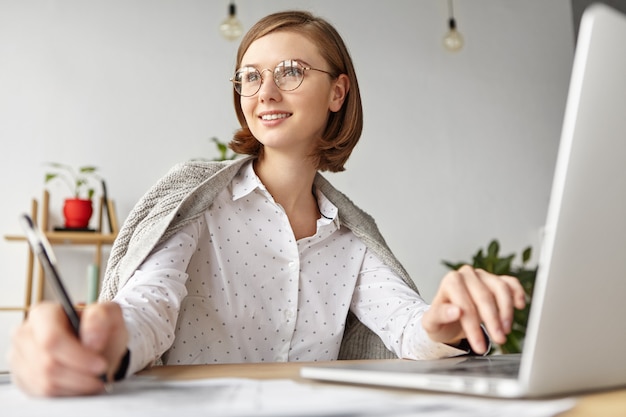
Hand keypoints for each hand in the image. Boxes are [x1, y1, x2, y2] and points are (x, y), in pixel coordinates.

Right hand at [8, 301, 127, 396]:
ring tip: (94, 380)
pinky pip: (41, 393)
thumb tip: (91, 339)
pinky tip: (79, 384)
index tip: (100, 364)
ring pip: (45, 382)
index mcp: (43, 313)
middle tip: (100, 375)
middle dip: (80, 374)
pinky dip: (66, 392)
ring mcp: (20, 357)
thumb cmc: (101, 330)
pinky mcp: (22, 377)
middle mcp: (25, 334)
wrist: (97, 347)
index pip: (52, 339)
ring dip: (76, 385)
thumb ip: (102, 317)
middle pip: (48, 363)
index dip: (77, 356)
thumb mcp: (111, 315)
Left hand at [422, 265, 525, 353]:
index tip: (479, 345)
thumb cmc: (441, 320)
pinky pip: (510, 283)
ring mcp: (483, 275)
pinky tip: (519, 305)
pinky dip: (517, 293)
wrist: (448, 318)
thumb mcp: (432, 323)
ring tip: (505, 330)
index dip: (473, 327)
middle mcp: (466, 274)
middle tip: (499, 340)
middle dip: (492, 321)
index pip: (464, 304)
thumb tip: (455, 311)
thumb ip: (439, 315)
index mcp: (450, 281)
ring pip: (500, 289)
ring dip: (506, 311)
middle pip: (484, 297)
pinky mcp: (496, 279)